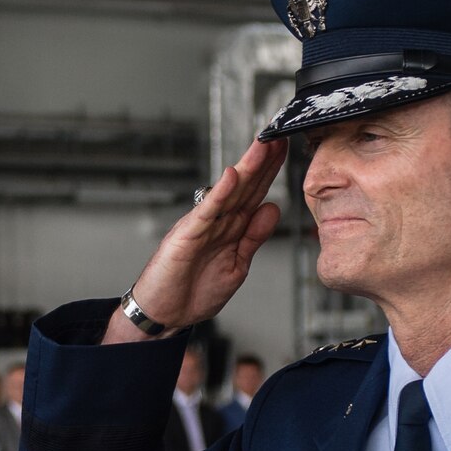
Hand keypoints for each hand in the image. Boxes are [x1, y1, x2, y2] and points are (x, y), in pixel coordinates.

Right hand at [106, 139, 286, 342]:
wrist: (164, 314)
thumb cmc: (194, 292)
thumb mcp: (237, 265)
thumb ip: (254, 238)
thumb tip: (272, 209)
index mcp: (230, 229)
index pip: (255, 194)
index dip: (271, 172)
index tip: (286, 150)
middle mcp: (217, 222)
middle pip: (245, 186)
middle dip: (264, 161)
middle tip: (280, 136)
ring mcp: (201, 227)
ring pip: (229, 193)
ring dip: (247, 168)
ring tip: (263, 145)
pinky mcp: (186, 237)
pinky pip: (207, 212)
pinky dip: (219, 194)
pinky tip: (231, 176)